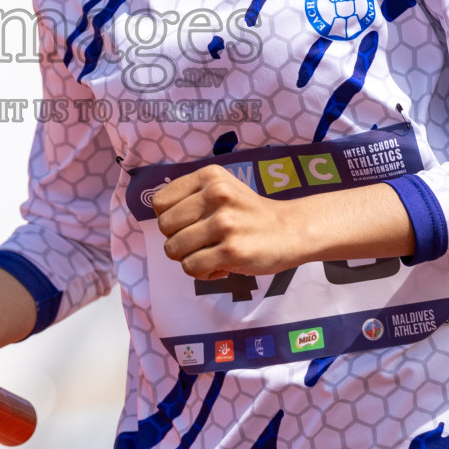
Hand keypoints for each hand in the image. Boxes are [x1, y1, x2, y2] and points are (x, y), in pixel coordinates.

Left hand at [152, 165, 298, 279]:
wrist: (290, 230)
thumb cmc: (248, 212)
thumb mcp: (221, 187)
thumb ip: (190, 195)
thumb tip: (157, 216)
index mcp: (209, 177)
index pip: (159, 202)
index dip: (169, 218)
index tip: (188, 224)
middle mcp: (216, 194)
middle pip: (164, 226)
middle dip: (177, 239)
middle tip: (200, 242)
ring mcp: (225, 223)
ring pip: (174, 249)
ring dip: (189, 258)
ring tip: (210, 253)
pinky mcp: (232, 251)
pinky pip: (192, 268)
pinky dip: (202, 272)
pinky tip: (219, 265)